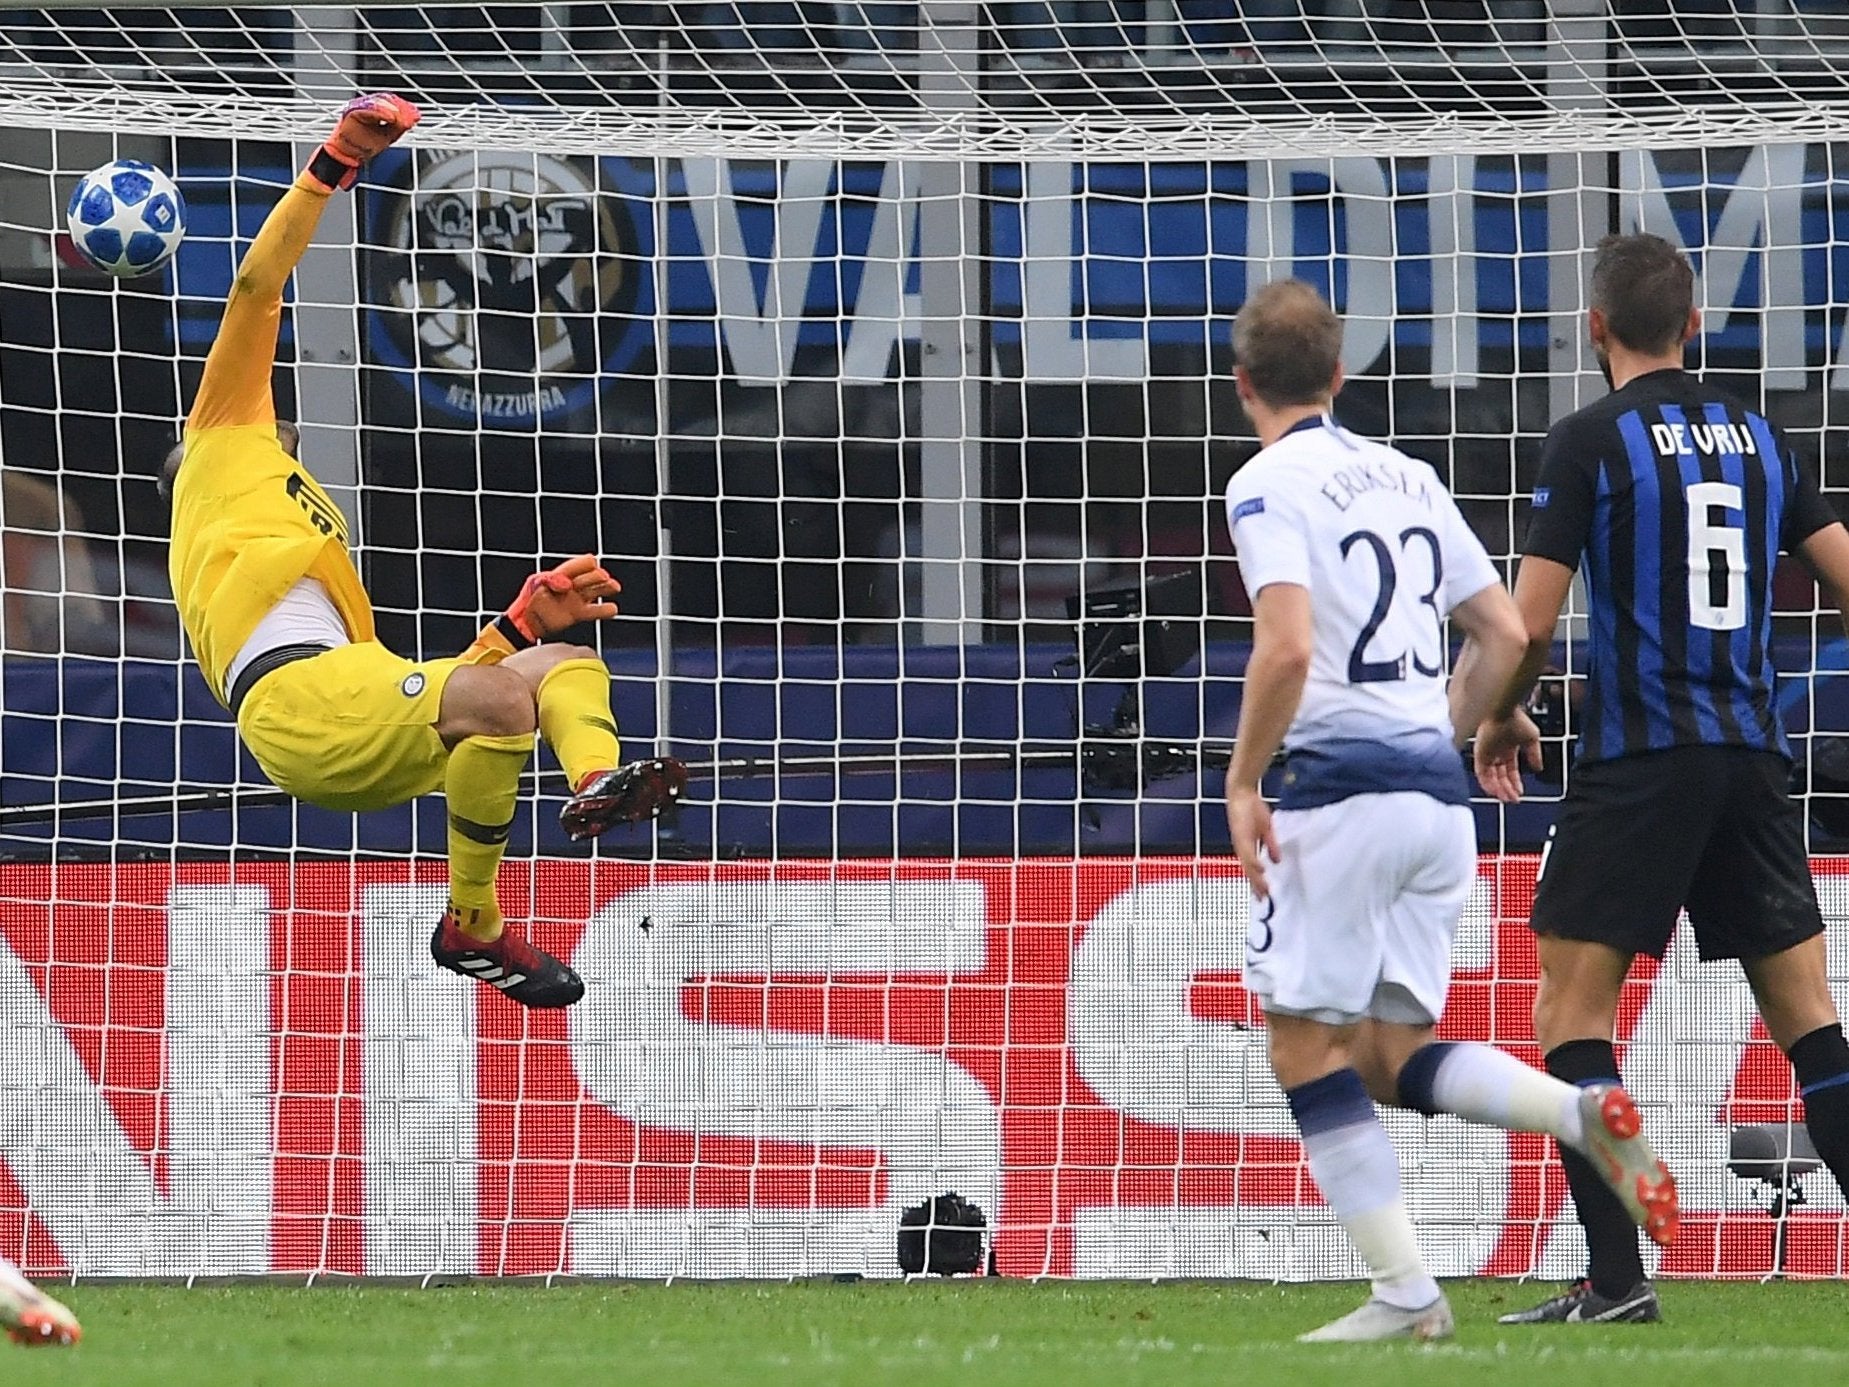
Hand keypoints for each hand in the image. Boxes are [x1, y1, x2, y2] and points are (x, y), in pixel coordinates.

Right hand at [305, 92, 420, 191]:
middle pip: (386, 100)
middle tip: (412, 115)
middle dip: (401, 107)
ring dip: (392, 109)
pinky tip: (391, 118)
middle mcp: (366, 106)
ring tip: (402, 118)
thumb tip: (413, 118)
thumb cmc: (364, 146)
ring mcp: (358, 107)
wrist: (346, 156)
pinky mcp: (351, 112)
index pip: (392, 102)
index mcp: (375, 110)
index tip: (416, 114)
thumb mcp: (389, 136)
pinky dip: (380, 112)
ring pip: (378, 102)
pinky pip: (367, 109)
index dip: (405, 107)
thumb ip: (400, 126)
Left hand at [506, 554, 620, 640]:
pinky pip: (595, 611)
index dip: (585, 564)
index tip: (592, 564)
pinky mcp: (578, 614)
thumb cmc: (527, 602)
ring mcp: (575, 600)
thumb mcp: (535, 584)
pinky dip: (604, 610)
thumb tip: (568, 583)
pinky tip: (612, 608)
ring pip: (595, 591)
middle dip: (597, 576)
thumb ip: (551, 580)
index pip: (579, 565)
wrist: (524, 624)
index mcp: (561, 575)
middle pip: (590, 577)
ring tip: (615, 587)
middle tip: (604, 578)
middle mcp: (571, 586)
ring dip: (605, 588)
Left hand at [1226, 784, 1281, 899]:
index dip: (1257, 883)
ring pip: (1248, 866)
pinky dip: (1255, 863)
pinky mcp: (1242, 835)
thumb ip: (1271, 846)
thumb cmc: (1252, 809)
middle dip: (1256, 886)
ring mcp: (1241, 842)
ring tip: (1263, 891)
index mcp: (1246, 847)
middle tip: (1263, 899)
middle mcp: (1241, 848)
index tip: (1263, 896)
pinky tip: (1262, 871)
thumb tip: (1276, 861)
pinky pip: (1249, 852)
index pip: (1251, 869)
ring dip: (1255, 879)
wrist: (1241, 793)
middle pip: (1248, 871)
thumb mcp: (1265, 830)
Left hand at [1474, 707, 1542, 803]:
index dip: (1514, 782)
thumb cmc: (1517, 719)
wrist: (1504, 711)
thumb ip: (1535, 754)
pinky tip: (1495, 792)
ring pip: (1490, 777)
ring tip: (1506, 799)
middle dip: (1507, 789)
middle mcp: (1496, 752)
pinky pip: (1481, 773)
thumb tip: (1539, 768)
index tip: (1519, 792)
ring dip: (1498, 789)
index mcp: (1508, 747)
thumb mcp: (1532, 739)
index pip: (1510, 770)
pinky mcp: (1479, 754)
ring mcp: (1486, 753)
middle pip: (1500, 776)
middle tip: (1513, 800)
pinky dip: (1488, 783)